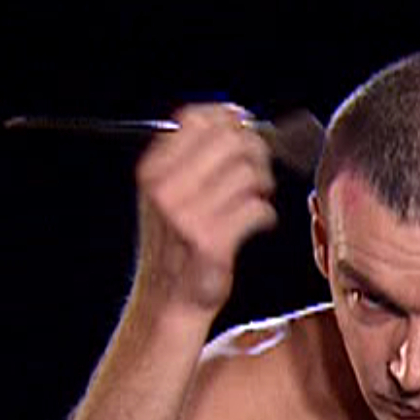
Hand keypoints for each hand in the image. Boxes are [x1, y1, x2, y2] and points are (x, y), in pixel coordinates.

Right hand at [134, 103, 277, 312]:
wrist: (167, 302)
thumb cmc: (176, 247)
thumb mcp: (167, 195)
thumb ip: (193, 158)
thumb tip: (237, 120)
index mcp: (154, 171)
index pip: (195, 119)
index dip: (229, 117)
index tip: (246, 126)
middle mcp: (167, 189)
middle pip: (229, 140)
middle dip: (255, 149)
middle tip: (261, 168)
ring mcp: (188, 216)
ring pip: (247, 173)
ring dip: (263, 183)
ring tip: (259, 196)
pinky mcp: (212, 242)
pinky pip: (256, 209)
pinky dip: (265, 214)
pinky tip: (259, 222)